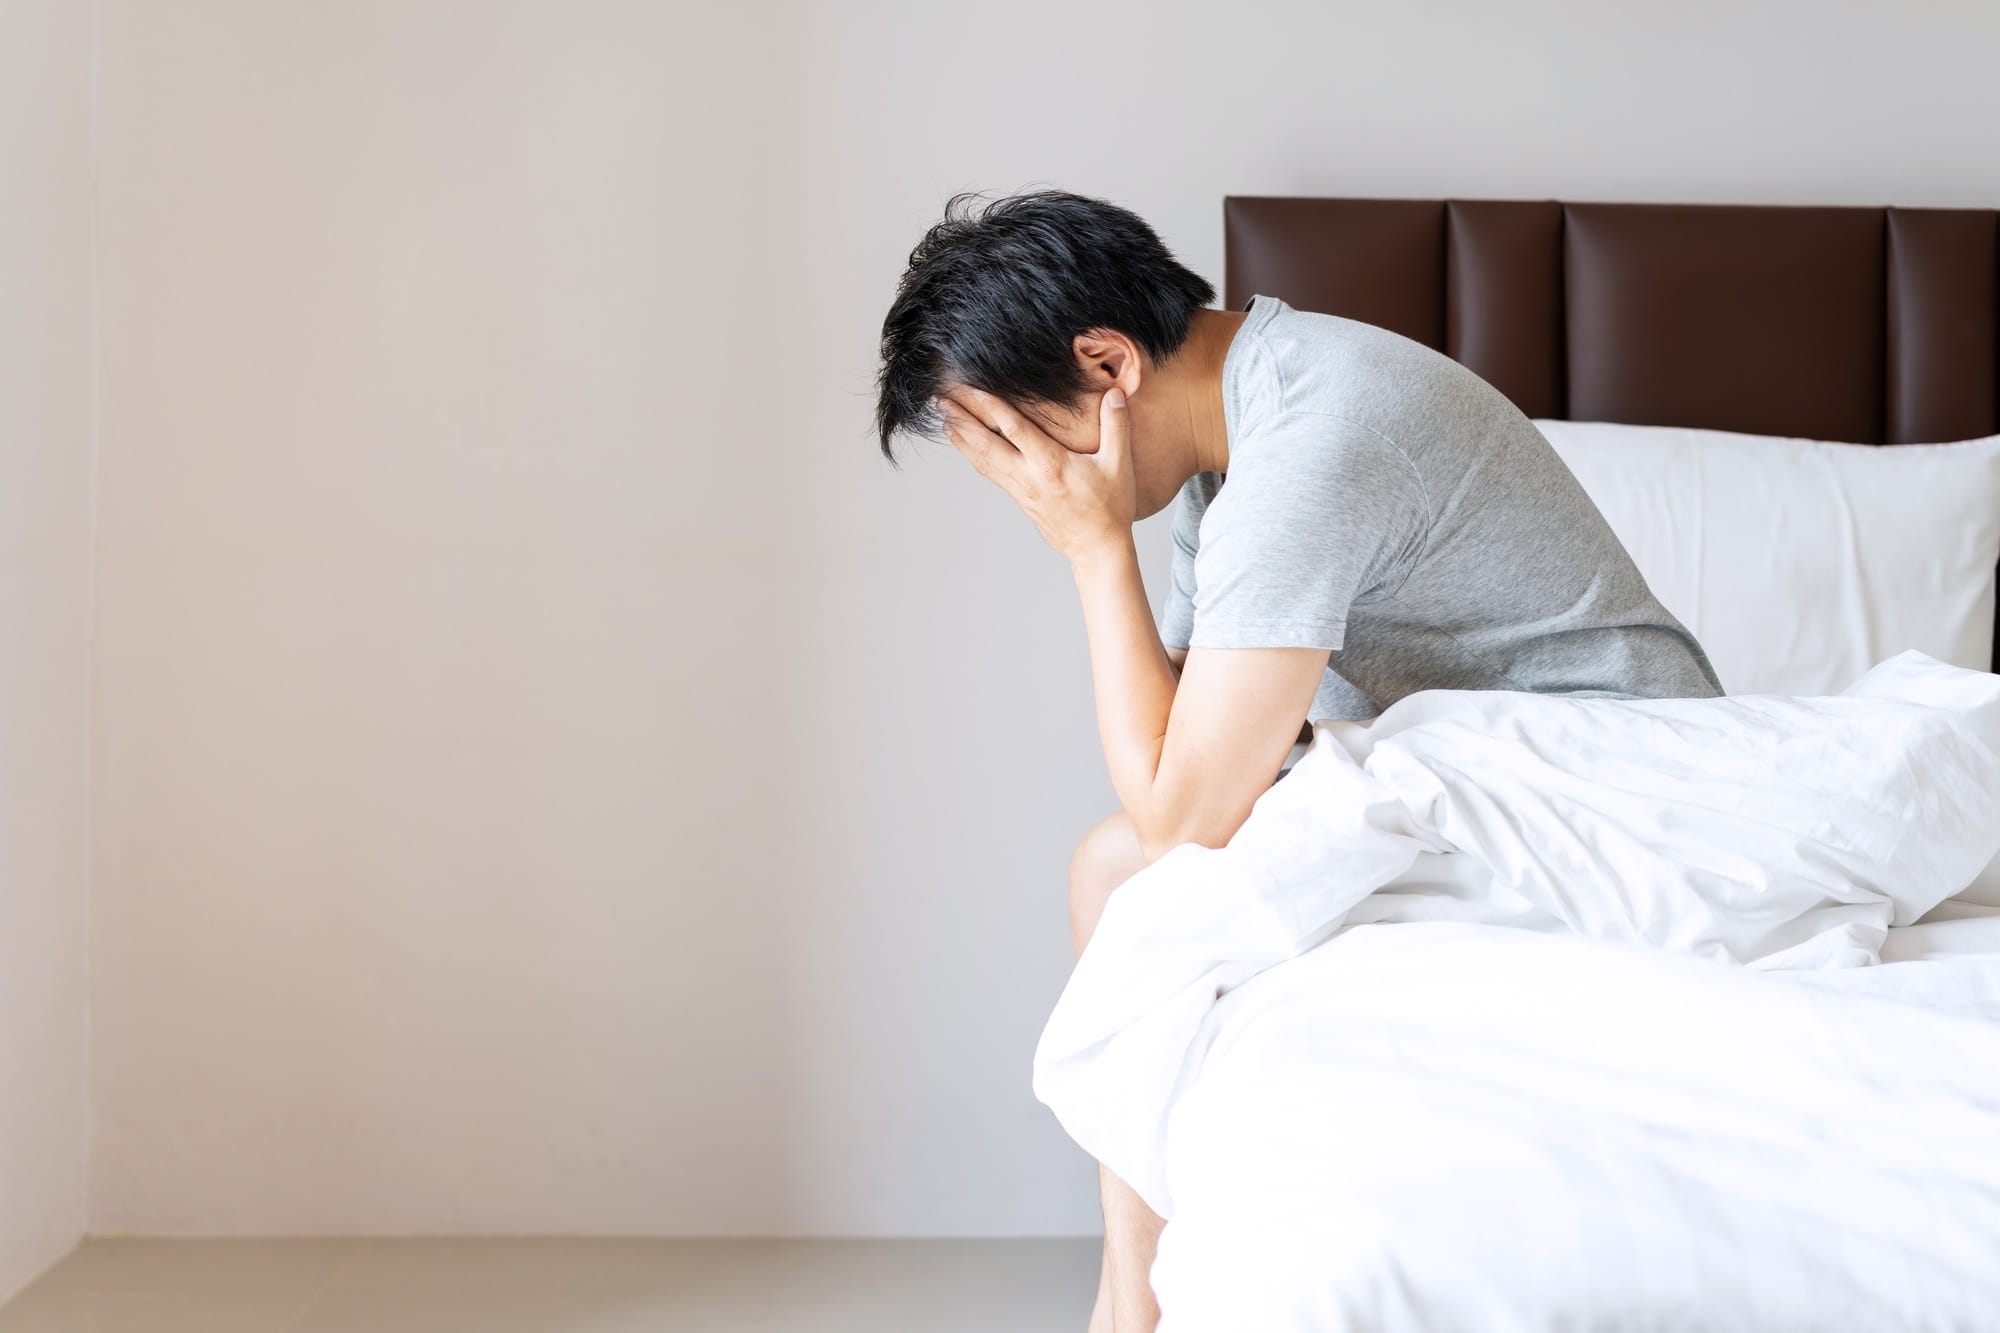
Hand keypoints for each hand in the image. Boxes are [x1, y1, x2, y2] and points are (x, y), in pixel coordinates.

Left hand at [940, 386, 1136, 562]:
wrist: (1097, 548)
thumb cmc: (1110, 507)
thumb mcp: (1119, 466)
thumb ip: (1116, 427)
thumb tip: (1116, 393)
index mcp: (1050, 464)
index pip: (1013, 429)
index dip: (990, 407)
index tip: (970, 390)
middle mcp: (1028, 476)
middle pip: (986, 444)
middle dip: (962, 421)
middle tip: (940, 401)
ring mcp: (1020, 489)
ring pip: (983, 460)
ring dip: (961, 438)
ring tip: (943, 418)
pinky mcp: (1019, 498)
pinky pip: (990, 472)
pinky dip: (973, 455)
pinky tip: (964, 445)